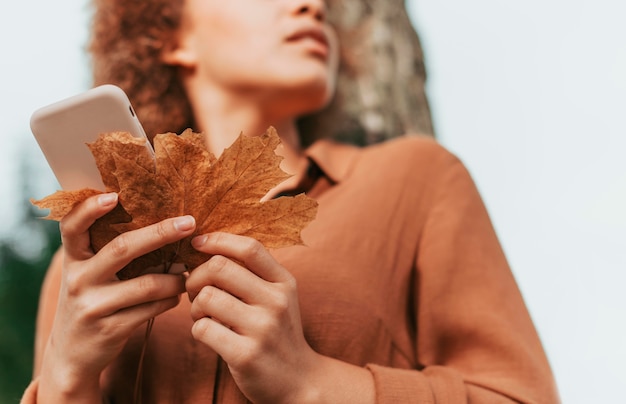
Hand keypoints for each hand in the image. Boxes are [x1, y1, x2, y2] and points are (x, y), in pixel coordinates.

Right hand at [38, 193, 195, 401]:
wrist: (71, 355)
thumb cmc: (92, 301)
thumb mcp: (89, 274)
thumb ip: (110, 251)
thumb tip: (162, 223)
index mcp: (73, 259)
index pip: (72, 227)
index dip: (89, 209)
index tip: (114, 195)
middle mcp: (79, 280)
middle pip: (123, 248)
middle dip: (160, 233)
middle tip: (189, 223)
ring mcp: (93, 306)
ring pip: (147, 284)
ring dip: (175, 278)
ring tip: (187, 274)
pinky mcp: (110, 329)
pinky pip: (152, 308)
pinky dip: (171, 299)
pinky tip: (178, 295)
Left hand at [186, 232, 319, 402]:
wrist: (299, 380)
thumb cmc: (278, 333)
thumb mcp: (279, 297)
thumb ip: (254, 274)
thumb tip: (209, 247)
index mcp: (284, 282)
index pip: (249, 248)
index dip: (218, 239)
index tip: (198, 244)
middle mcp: (276, 301)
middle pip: (219, 267)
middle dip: (196, 276)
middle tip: (195, 290)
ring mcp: (262, 328)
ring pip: (206, 297)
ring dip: (195, 306)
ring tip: (203, 315)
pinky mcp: (245, 354)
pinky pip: (202, 329)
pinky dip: (197, 329)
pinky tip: (209, 334)